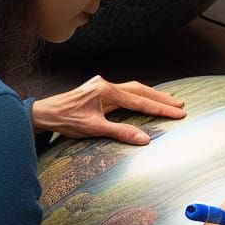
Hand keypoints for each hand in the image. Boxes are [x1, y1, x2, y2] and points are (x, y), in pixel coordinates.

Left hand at [30, 76, 184, 143]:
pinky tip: (144, 100)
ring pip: (133, 89)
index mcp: (107, 92)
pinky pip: (125, 91)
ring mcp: (102, 86)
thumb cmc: (65, 120)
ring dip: (151, 95)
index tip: (178, 112)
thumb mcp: (94, 129)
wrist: (44, 113)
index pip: (140, 102)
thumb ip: (121, 132)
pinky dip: (139, 96)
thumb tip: (145, 139)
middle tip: (180, 105)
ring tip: (168, 101)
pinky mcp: (98, 90)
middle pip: (141, 90)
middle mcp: (106, 85)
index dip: (161, 108)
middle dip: (161, 98)